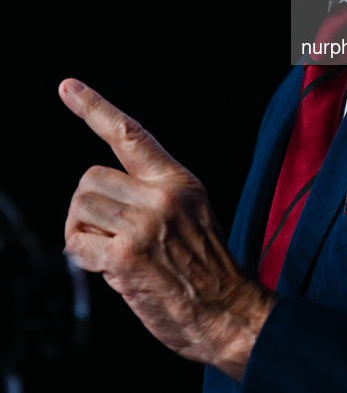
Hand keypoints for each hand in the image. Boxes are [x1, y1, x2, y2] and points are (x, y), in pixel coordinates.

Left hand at [60, 78, 274, 380]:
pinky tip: (108, 269)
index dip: (94, 107)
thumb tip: (100, 195)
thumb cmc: (203, 268)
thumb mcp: (189, 213)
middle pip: (90, 179)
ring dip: (83, 233)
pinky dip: (83, 258)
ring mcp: (144, 224)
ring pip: (81, 208)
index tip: (67, 86)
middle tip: (105, 234)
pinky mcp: (127, 256)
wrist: (226, 312)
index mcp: (178, 181)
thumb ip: (151, 196)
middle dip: (86, 207)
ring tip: (110, 252)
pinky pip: (78, 245)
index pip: (130, 133)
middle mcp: (162, 196)